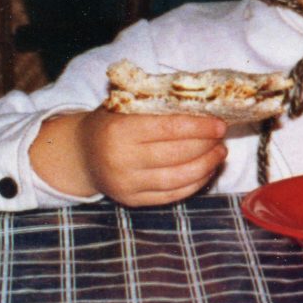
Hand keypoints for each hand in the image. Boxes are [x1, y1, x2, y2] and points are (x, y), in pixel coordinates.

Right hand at [30, 109, 229, 205]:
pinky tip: (206, 170)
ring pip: (179, 178)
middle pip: (178, 154)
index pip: (170, 129)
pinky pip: (172, 195)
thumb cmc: (111, 123)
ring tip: (219, 153)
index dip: (200, 127)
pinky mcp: (132, 201)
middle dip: (207, 145)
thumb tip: (204, 101)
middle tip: (221, 137)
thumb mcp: (125, 105)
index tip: (220, 124)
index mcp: (119, 131)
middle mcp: (121, 160)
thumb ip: (157, 102)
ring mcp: (126, 184)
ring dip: (207, 165)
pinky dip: (195, 184)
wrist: (81, 154)